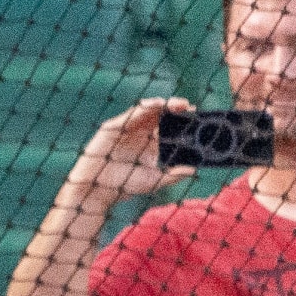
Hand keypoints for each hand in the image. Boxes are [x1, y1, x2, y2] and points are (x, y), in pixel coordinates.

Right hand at [66, 97, 199, 205]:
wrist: (98, 191)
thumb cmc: (124, 187)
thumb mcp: (155, 181)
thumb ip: (174, 175)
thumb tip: (194, 170)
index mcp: (151, 143)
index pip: (170, 127)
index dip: (183, 120)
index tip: (197, 117)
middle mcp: (140, 133)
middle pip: (161, 115)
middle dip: (176, 109)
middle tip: (190, 107)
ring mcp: (127, 129)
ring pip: (148, 111)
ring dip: (163, 105)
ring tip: (177, 104)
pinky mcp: (114, 127)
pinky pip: (131, 114)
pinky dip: (144, 108)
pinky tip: (157, 105)